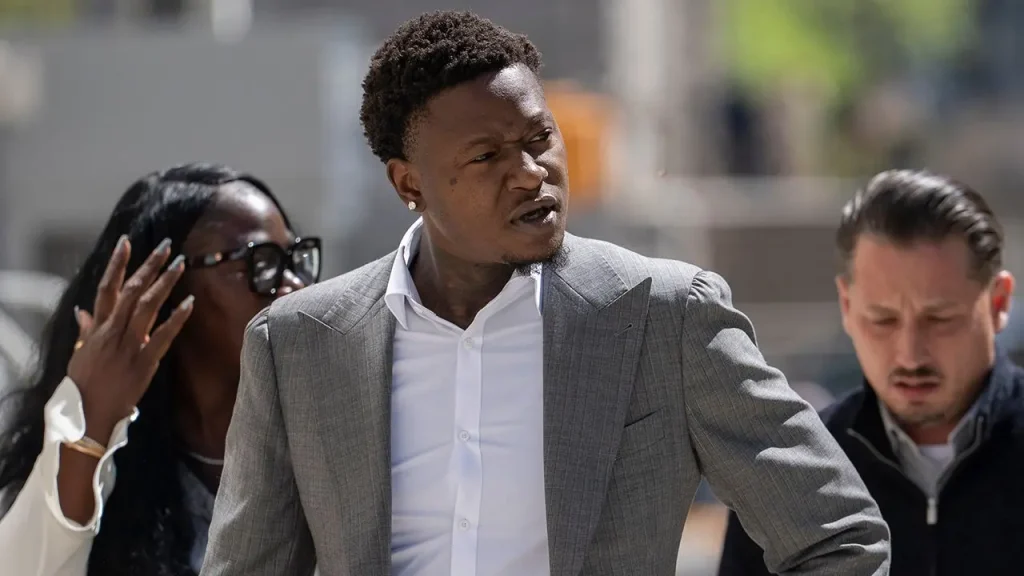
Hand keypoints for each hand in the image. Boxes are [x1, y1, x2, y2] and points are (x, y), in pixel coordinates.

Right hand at [66, 235, 193, 441]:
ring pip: (147, 305)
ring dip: (164, 282)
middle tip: (166, 245)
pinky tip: (190, 302)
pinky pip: (163, 335)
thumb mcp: (80, 354)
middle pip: (131, 289)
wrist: (88, 414)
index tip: (127, 242)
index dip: (117, 263)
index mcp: (97, 327)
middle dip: (149, 265)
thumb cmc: (83, 385)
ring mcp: (128, 344)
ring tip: (180, 263)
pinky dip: (177, 318)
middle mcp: (112, 331)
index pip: (107, 287)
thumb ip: (85, 331)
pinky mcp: (144, 361)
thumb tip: (83, 313)